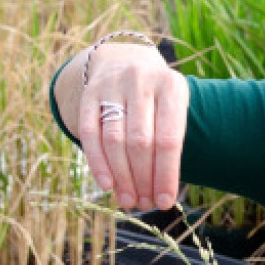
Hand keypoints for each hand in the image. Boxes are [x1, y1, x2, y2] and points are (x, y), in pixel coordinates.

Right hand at [55, 42, 189, 210]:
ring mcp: (112, 85)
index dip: (166, 174)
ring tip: (129, 200)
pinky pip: (89, 134)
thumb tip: (163, 194)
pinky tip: (107, 185)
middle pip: (140, 142)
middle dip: (143, 179)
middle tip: (145, 204)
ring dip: (122, 177)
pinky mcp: (89, 93)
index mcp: (172, 86)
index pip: (169, 139)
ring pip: (114, 141)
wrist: (127, 60)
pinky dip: (98, 163)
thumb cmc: (159, 98)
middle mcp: (141, 81)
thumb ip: (171, 144)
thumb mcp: (175, 108)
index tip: (165, 201)